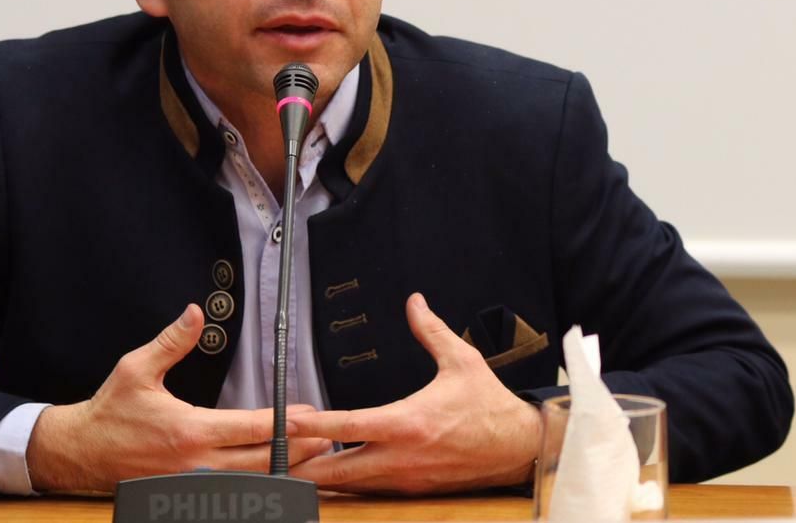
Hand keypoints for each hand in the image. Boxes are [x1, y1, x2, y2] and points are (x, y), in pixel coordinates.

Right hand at [26, 305, 331, 492]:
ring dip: (281, 471)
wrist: (77, 453)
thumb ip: (172, 342)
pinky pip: (228, 494)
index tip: (311, 414)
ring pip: (247, 483)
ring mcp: (189, 485)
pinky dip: (254, 487)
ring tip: (312, 458)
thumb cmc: (109, 412)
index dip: (285, 422)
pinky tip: (274, 477)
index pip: (250, 428)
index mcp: (188, 430)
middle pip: (259, 461)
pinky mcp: (183, 495)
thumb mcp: (136, 369)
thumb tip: (196, 313)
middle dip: (296, 450)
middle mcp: (194, 463)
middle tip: (327, 439)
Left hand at [286, 293, 541, 493]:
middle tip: (277, 460)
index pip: (347, 425)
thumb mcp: (461, 361)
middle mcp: (401, 457)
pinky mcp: (415, 489)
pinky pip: (374, 490)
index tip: (285, 424)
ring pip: (353, 485)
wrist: (518, 446)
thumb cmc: (490, 406)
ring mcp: (406, 478)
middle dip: (305, 467)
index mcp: (407, 423)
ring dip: (328, 477)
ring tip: (300, 467)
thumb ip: (431, 332)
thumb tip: (414, 304)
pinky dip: (354, 483)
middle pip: (337, 470)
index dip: (311, 426)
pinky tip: (341, 474)